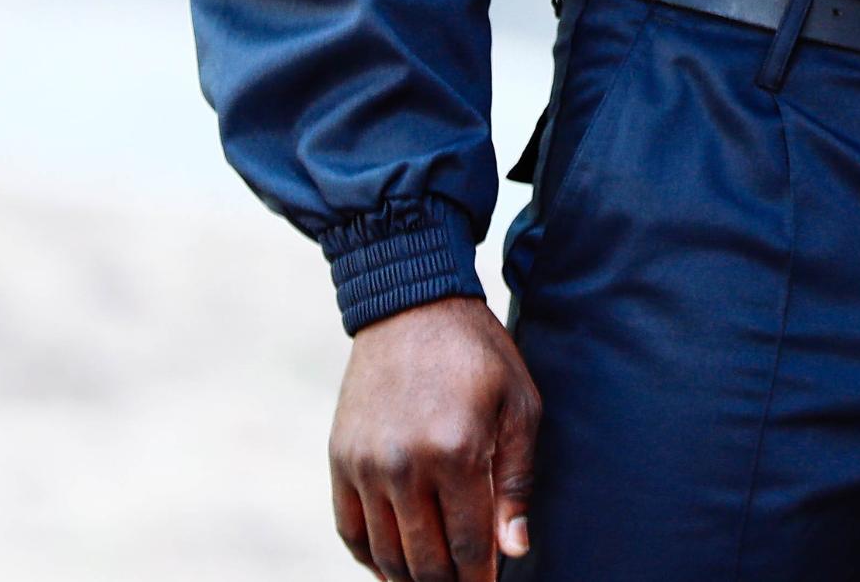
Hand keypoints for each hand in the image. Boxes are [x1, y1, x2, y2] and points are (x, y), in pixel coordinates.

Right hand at [329, 296, 540, 579]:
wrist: (412, 304)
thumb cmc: (477, 353)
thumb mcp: (519, 403)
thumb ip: (517, 481)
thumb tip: (514, 550)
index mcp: (457, 450)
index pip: (468, 547)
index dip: (481, 578)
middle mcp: (405, 465)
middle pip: (426, 563)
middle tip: (465, 580)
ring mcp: (366, 465)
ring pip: (387, 557)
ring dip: (412, 578)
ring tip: (435, 576)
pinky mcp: (340, 459)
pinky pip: (350, 533)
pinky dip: (372, 559)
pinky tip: (396, 562)